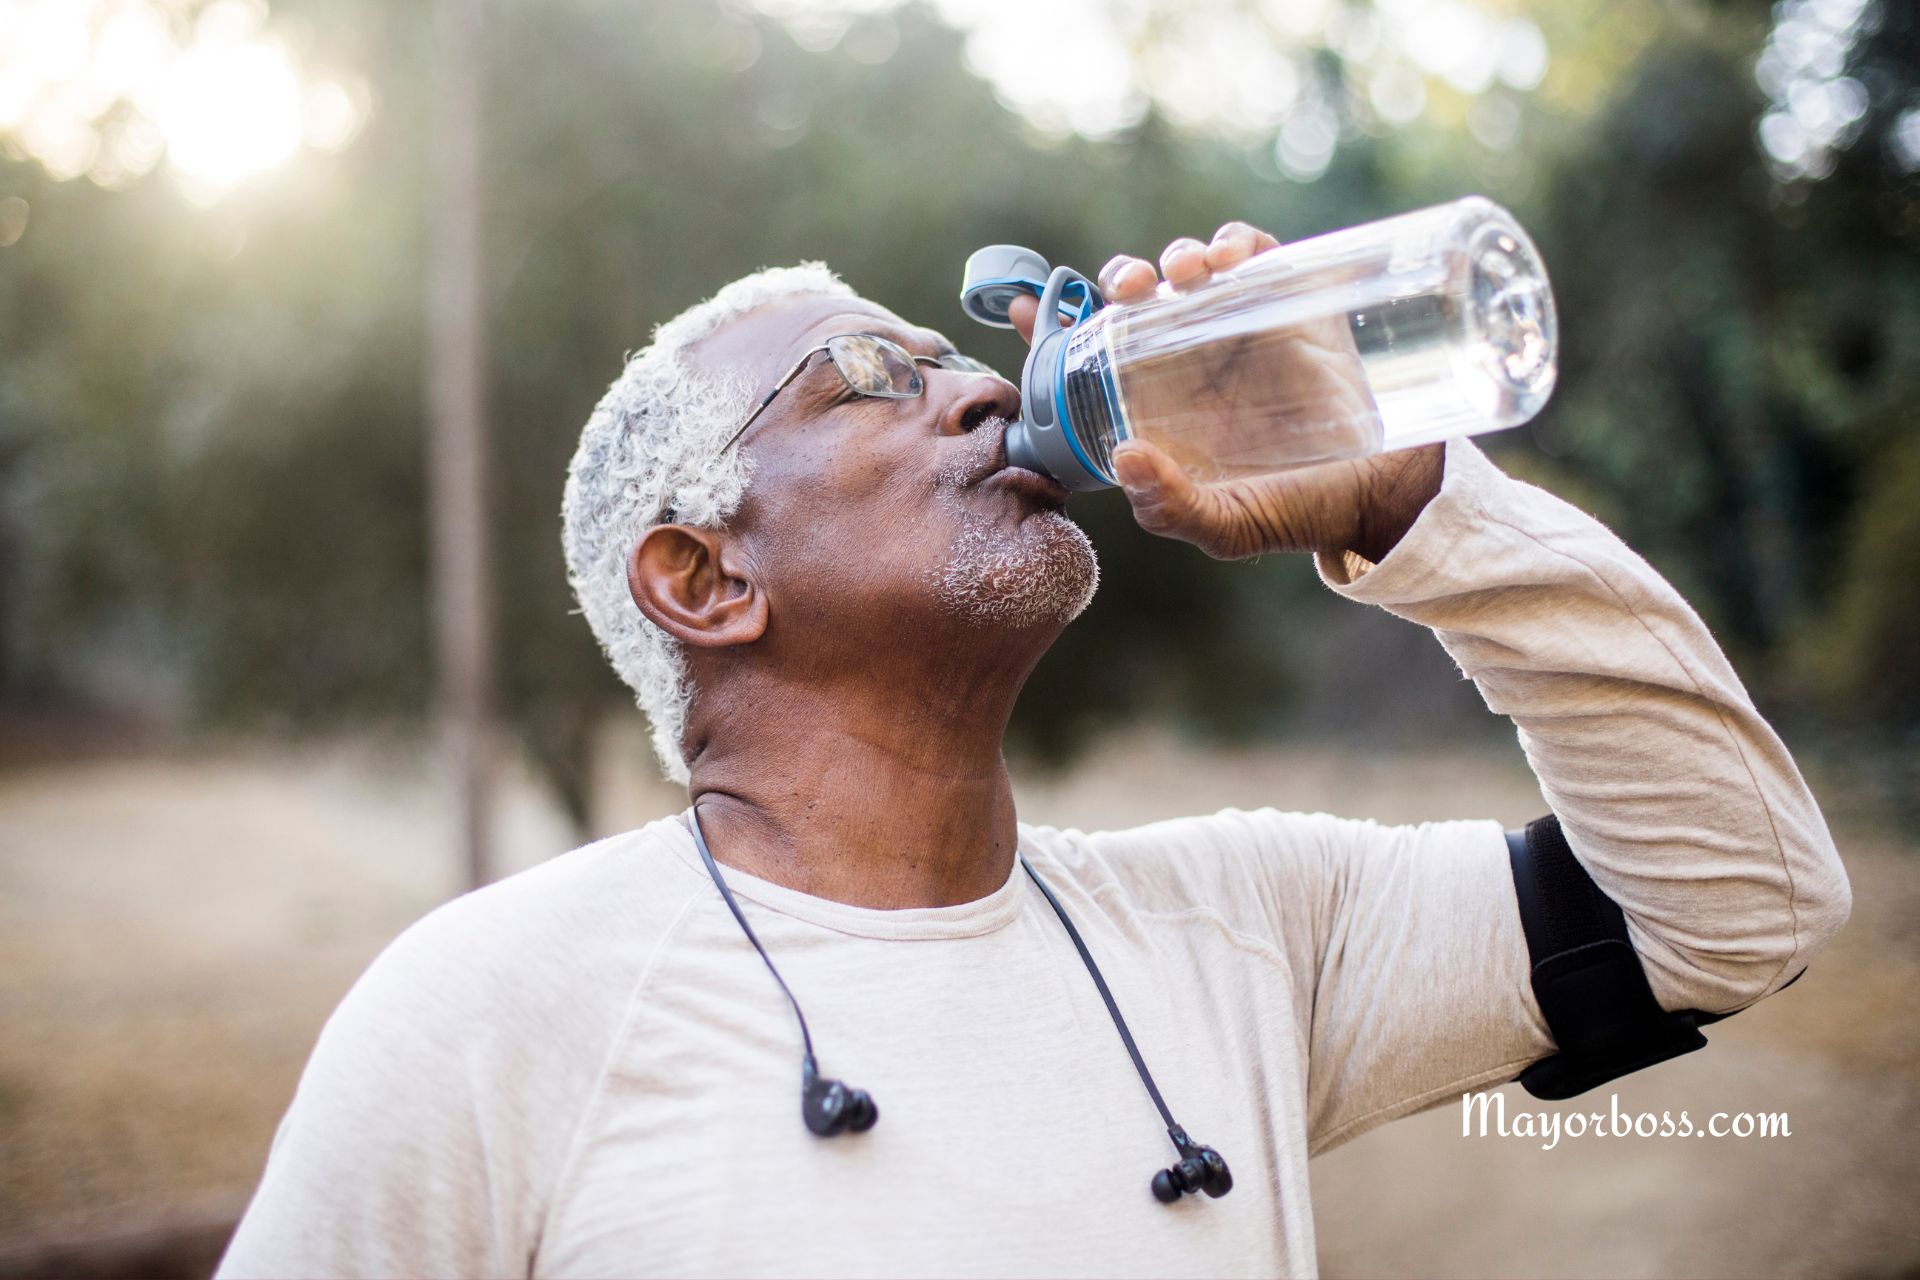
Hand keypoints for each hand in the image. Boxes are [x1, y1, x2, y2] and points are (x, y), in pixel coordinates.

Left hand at [1009, 222, 1442, 562]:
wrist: (1383, 494)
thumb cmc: (1297, 511)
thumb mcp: (1226, 526)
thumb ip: (1170, 506)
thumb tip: (1124, 457)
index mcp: (1158, 404)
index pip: (1091, 355)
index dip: (1052, 326)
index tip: (1023, 309)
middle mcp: (1190, 359)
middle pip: (1138, 297)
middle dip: (1123, 277)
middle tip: (1131, 289)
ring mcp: (1240, 326)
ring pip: (1189, 268)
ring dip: (1175, 257)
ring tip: (1184, 276)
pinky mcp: (1292, 303)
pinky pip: (1255, 253)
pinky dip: (1237, 241)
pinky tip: (1231, 258)